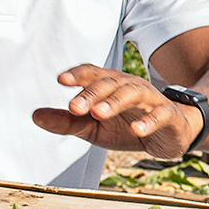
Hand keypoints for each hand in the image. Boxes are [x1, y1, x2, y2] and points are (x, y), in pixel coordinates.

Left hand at [32, 65, 204, 157]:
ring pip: (133, 93)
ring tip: (99, 113)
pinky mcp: (169, 115)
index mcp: (111, 86)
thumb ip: (68, 122)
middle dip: (91, 94)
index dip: (78, 75)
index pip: (93, 74)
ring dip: (115, 102)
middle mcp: (130, 86)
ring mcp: (151, 99)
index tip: (61, 80)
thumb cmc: (129, 126)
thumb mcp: (95, 128)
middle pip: (110, 83)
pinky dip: (148, 121)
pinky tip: (137, 129)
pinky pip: (159, 114)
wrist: (172, 134)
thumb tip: (36, 116)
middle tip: (74, 107)